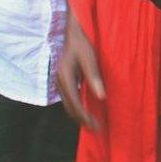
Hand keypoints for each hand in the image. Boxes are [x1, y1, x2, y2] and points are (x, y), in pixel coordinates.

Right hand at [56, 12, 104, 130]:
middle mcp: (59, 83)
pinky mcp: (62, 80)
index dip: (85, 117)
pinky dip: (76, 107)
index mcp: (65, 78)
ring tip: (92, 123)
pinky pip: (68, 99)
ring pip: (68, 105)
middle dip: (82, 120)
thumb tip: (101, 97)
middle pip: (69, 108)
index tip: (96, 126)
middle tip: (96, 129)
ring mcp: (59, 82)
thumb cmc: (81, 43)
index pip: (75, 104)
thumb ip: (94, 77)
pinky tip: (85, 109)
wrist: (70, 32)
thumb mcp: (90, 58)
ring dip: (79, 115)